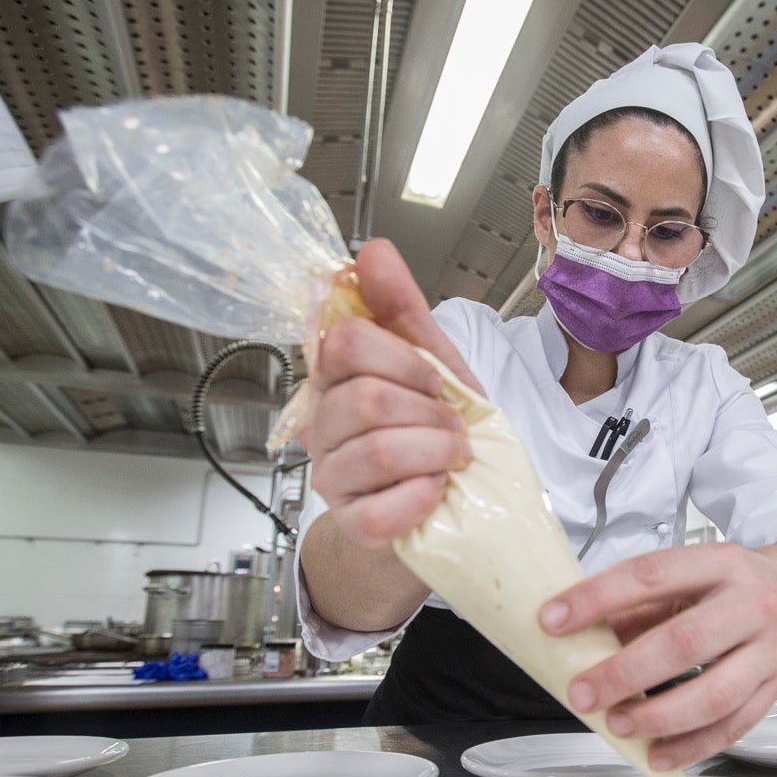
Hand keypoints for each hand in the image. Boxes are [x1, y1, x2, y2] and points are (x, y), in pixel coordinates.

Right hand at [299, 240, 483, 549]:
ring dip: (436, 452)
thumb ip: (401, 308)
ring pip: (377, 450)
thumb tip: (372, 251)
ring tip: (452, 457)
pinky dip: (422, 498)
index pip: (344, 342)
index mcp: (336, 376)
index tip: (435, 379)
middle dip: (429, 411)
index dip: (404, 359)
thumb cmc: (437, 432)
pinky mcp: (353, 525)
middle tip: (452, 425)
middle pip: (364, 398)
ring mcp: (331, 478)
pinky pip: (380, 511)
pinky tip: (434, 491)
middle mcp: (322, 425)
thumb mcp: (434, 361)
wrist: (454, 503)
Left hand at [539, 542, 776, 770]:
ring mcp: (770, 651)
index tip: (553, 620)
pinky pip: (734, 727)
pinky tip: (657, 754)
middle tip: (583, 693)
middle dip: (627, 672)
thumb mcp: (690, 574)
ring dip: (660, 716)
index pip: (651, 576)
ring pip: (715, 694)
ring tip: (618, 724)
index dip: (598, 598)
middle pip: (686, 642)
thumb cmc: (736, 582)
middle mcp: (752, 605)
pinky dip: (692, 746)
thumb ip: (640, 603)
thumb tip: (580, 635)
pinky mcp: (776, 689)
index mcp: (720, 563)